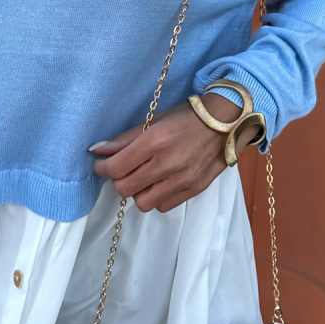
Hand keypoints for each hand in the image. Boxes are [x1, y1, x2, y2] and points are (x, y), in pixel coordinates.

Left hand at [89, 93, 257, 213]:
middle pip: (126, 188)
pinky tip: (160, 183)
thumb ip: (125, 139)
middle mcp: (168, 164)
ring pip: (143, 203)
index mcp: (156, 142)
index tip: (101, 164)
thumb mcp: (155, 121)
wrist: (227, 122)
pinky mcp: (195, 190)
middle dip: (118, 180)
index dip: (102, 168)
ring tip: (143, 177)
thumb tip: (97, 151)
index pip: (117, 167)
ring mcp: (183, 180)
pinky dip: (156, 197)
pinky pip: (163, 206)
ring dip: (138, 192)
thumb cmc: (188, 117)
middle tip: (122, 170)